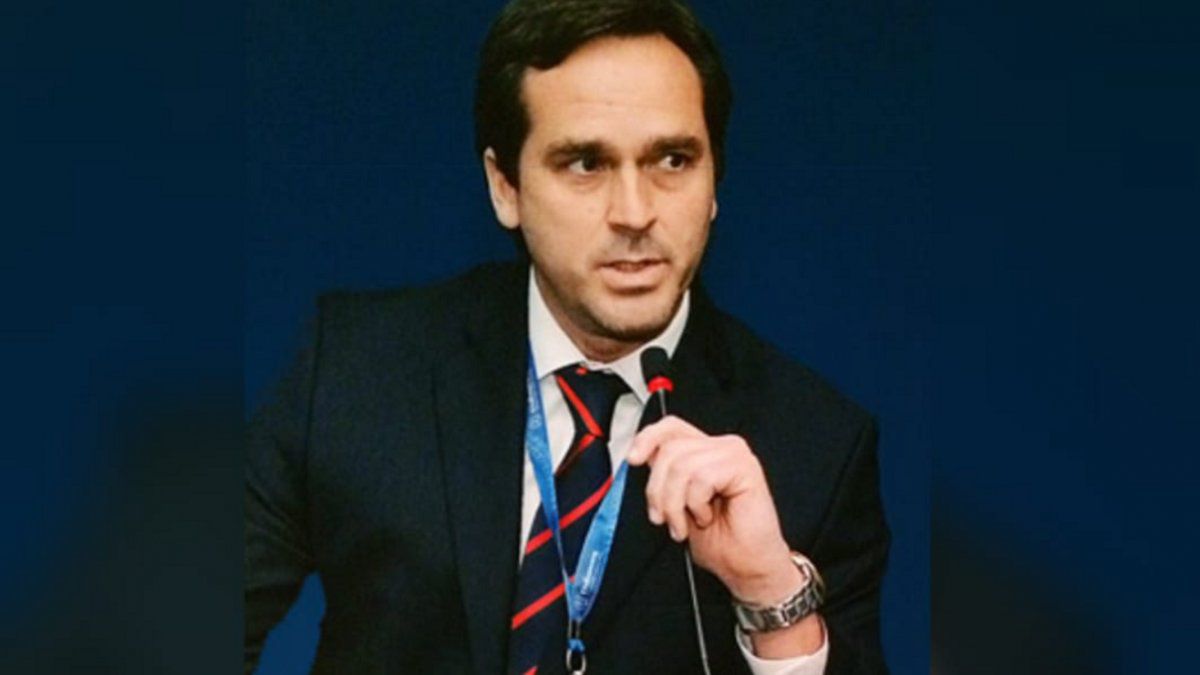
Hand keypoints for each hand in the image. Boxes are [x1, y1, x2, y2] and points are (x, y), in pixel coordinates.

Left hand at [626, 415, 800, 604]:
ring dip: (676, 504)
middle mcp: (721, 447)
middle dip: (658, 491)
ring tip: (687, 524)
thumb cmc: (720, 541)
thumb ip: (664, 474)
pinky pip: (702, 477)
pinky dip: (697, 504)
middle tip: (665, 519)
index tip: (632, 460)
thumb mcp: (677, 502)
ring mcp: (735, 454)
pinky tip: (708, 516)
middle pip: (670, 449)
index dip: (647, 438)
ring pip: (681, 465)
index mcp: (705, 452)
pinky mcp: (745, 467)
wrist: (747, 566)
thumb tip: (639, 456)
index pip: (671, 427)